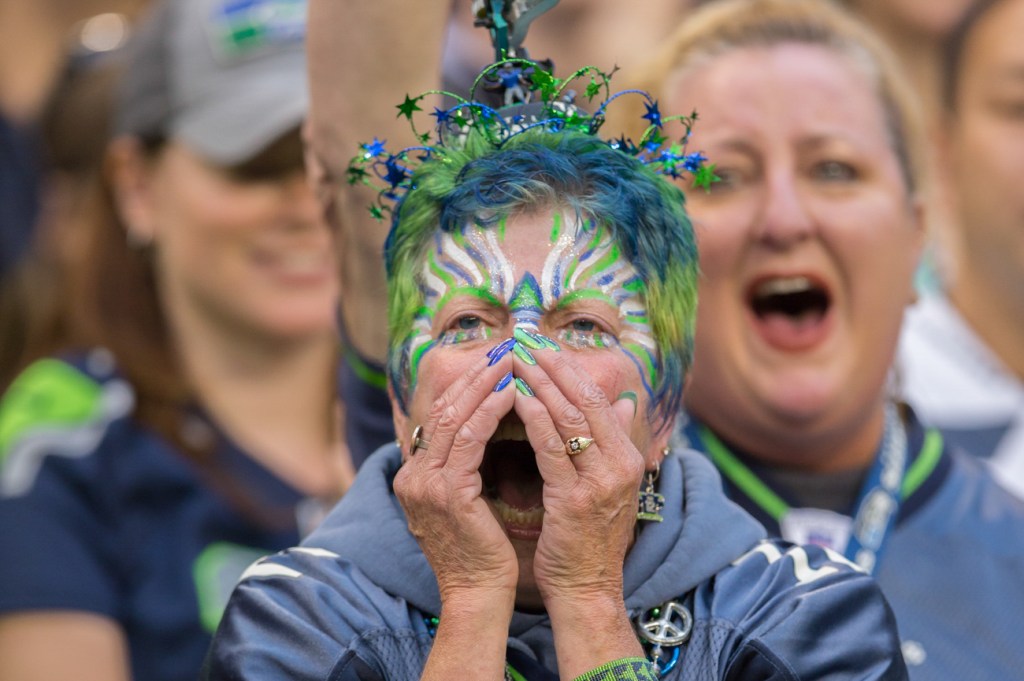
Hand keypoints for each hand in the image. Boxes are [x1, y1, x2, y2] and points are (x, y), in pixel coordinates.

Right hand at [393, 351, 518, 601]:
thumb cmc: (483, 551)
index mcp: (414, 475)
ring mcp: (424, 483)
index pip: (439, 416)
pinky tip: (512, 392)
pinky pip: (470, 438)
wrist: (478, 595)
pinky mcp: (446, 492)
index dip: (466, 385)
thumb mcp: (466, 500)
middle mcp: (411, 475)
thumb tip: (486, 424)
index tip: (494, 360)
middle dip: (476, 375)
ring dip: (486, 384)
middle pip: (442, 408)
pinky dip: (490, 410)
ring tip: (512, 360)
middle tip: (505, 348)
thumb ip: (467, 463)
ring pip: (455, 417)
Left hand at [510, 346, 643, 607]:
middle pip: (586, 399)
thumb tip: (624, 401)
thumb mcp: (609, 486)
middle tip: (525, 339)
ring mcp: (600, 482)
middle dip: (553, 365)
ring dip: (540, 382)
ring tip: (515, 358)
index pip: (598, 398)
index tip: (542, 344)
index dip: (569, 367)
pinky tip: (517, 396)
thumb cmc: (588, 537)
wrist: (587, 589)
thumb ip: (614, 442)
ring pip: (570, 417)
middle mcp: (620, 464)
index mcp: (627, 458)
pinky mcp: (575, 500)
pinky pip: (553, 448)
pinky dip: (536, 418)